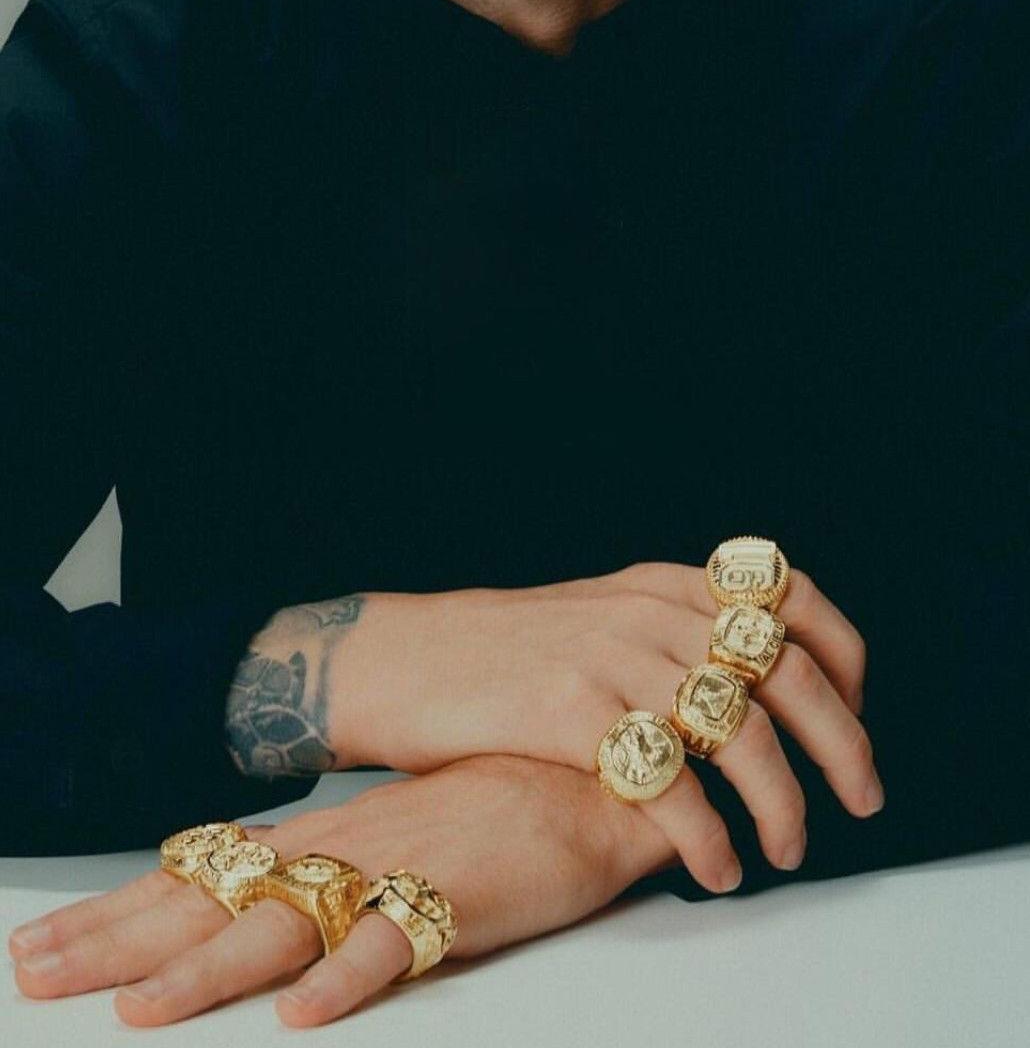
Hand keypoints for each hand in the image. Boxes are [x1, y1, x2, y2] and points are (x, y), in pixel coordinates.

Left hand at [10, 752, 676, 1027]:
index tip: (42, 945)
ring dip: (206, 975)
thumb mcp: (394, 835)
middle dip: (115, 943)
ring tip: (137, 1012)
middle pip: (209, 907)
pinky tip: (303, 1013)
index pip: (197, 877)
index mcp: (321, 839)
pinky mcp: (457, 901)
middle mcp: (338, 853)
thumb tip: (256, 897)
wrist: (600, 772)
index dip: (114, 914)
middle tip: (35, 975)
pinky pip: (394, 947)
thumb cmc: (500, 805)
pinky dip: (347, 980)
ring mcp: (392, 874)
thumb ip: (328, 869)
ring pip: (281, 932)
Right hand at [233, 560, 882, 884]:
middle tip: (864, 798)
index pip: (788, 595)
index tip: (860, 705)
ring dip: (783, 804)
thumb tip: (755, 679)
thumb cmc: (504, 656)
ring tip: (785, 849)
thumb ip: (671, 633)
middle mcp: (653, 611)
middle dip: (843, 742)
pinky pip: (672, 784)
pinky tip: (714, 866)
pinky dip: (708, 836)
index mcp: (665, 584)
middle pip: (787, 670)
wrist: (405, 660)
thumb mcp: (602, 617)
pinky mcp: (576, 713)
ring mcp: (616, 658)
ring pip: (743, 734)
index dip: (841, 651)